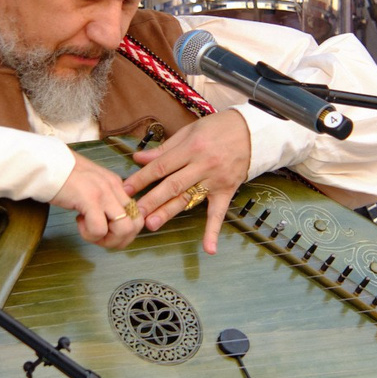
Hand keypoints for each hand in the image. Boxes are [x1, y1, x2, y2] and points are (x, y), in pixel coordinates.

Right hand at [51, 157, 142, 250]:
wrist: (45, 164)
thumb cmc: (63, 178)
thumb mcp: (91, 185)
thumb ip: (104, 199)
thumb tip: (109, 222)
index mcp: (117, 185)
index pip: (137, 216)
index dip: (123, 231)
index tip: (105, 229)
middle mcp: (115, 188)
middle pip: (135, 225)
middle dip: (119, 240)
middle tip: (99, 236)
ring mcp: (104, 193)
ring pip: (124, 230)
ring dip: (106, 240)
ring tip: (88, 231)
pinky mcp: (90, 199)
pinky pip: (99, 230)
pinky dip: (89, 234)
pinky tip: (78, 221)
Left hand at [124, 112, 252, 252]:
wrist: (251, 132)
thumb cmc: (217, 128)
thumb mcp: (189, 132)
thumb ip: (164, 149)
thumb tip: (138, 158)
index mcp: (191, 148)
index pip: (161, 166)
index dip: (142, 178)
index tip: (125, 189)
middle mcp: (202, 165)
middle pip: (173, 185)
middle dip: (152, 199)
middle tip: (134, 212)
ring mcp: (215, 180)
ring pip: (189, 199)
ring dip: (170, 212)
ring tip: (152, 224)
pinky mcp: (226, 191)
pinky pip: (218, 213)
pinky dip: (213, 231)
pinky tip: (208, 249)